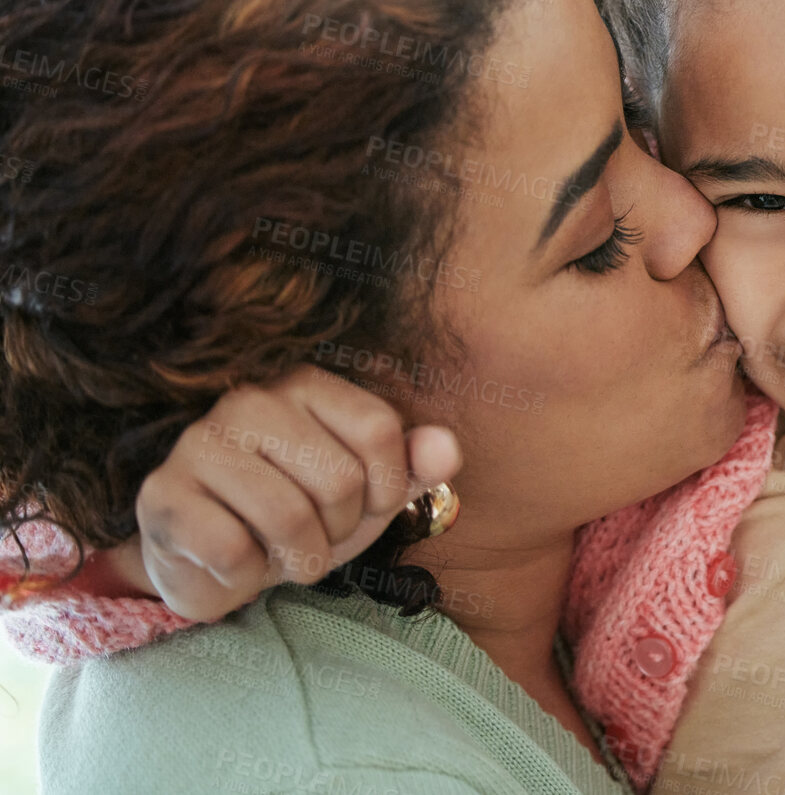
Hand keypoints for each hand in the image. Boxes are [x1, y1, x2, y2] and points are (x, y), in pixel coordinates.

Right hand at [104, 365, 460, 620]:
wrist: (217, 559)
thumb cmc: (303, 513)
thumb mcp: (371, 489)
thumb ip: (415, 465)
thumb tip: (447, 451)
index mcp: (305, 383)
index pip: (379, 429)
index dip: (385, 488)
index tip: (363, 506)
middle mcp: (249, 400)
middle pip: (339, 479)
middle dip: (339, 531)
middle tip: (314, 536)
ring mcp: (199, 443)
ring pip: (289, 517)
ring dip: (298, 559)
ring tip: (280, 552)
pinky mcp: (163, 495)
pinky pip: (234, 551)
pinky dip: (247, 576)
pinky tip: (236, 561)